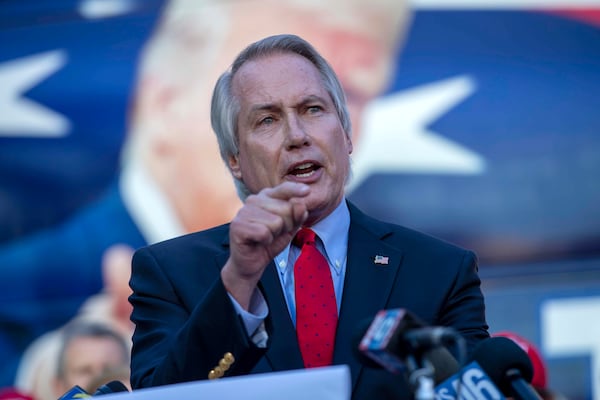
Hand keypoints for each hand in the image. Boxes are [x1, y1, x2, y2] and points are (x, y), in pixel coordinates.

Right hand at [221, 182, 309, 308]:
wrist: (253, 263)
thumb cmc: (270, 242)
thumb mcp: (290, 228)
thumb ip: (297, 215)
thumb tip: (301, 205)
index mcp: (266, 197)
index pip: (284, 189)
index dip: (295, 190)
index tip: (307, 191)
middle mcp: (253, 200)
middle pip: (286, 209)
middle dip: (287, 226)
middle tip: (275, 233)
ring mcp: (244, 211)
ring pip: (276, 222)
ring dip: (275, 235)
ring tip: (266, 238)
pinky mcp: (238, 226)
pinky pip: (264, 232)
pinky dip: (266, 241)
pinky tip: (258, 242)